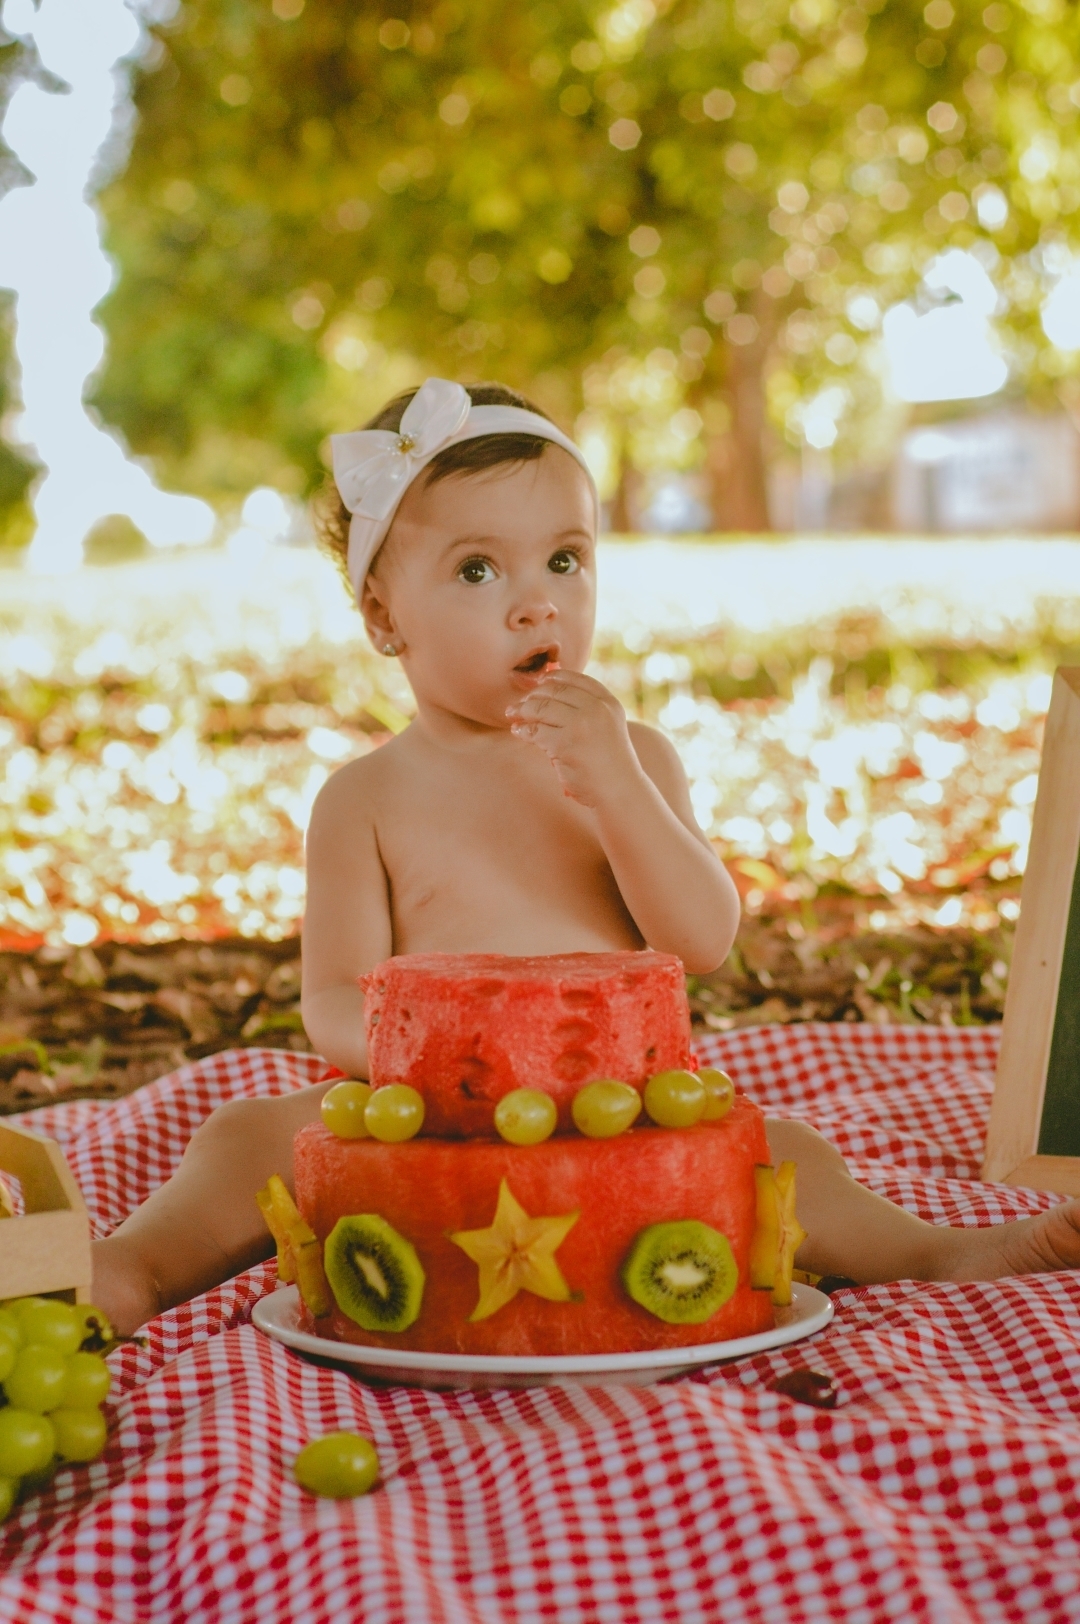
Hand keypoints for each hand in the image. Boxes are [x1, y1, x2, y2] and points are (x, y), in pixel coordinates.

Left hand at [506, 671, 642, 806]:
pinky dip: (523, 729)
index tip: (539, 682)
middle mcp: (596, 709)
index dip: (554, 677)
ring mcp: (581, 725)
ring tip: (512, 714)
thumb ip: (588, 710)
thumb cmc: (610, 763)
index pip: (576, 679)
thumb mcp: (608, 727)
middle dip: (533, 694)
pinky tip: (517, 731)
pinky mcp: (565, 744)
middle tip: (519, 703)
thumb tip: (551, 693)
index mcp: (609, 703)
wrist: (619, 791)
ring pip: (541, 708)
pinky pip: (536, 731)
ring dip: (522, 710)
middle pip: (555, 691)